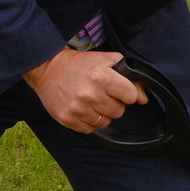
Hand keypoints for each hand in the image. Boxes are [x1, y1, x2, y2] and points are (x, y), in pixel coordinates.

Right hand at [22, 47, 145, 132]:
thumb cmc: (80, 64)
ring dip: (101, 113)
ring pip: (105, 122)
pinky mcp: (68, 119)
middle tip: (101, 93)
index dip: (126, 93)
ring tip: (91, 100)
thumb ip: (129, 77)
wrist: (48, 68)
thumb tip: (142, 98)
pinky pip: (90, 129)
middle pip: (119, 111)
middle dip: (113, 103)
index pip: (130, 96)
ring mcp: (78, 109)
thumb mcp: (107, 61)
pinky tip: (83, 108)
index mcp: (101, 77)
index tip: (119, 89)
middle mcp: (90, 94)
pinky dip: (89, 121)